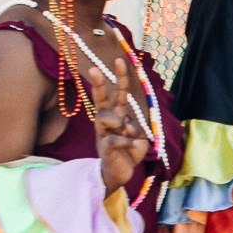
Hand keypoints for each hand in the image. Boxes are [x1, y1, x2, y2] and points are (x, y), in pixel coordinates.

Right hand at [88, 59, 148, 193]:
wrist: (120, 173)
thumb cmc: (129, 150)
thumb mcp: (138, 135)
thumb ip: (134, 125)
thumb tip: (126, 123)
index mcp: (117, 115)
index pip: (118, 93)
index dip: (120, 77)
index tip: (120, 60)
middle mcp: (107, 121)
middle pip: (101, 99)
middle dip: (99, 84)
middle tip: (94, 69)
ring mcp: (103, 133)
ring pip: (105, 117)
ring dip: (122, 123)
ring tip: (131, 133)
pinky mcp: (105, 147)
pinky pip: (114, 138)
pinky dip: (127, 141)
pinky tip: (134, 145)